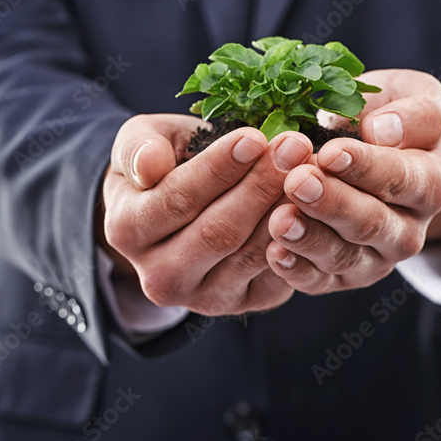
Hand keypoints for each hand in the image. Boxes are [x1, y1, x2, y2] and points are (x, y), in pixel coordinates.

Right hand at [98, 114, 313, 314]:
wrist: (180, 208)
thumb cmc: (164, 163)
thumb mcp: (140, 142)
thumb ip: (138, 148)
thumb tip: (150, 166)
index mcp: (127, 231)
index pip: (177, 200)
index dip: (218, 169)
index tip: (253, 136)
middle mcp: (159, 277)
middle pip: (218, 232)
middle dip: (260, 186)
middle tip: (294, 146)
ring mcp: (203, 298)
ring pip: (251, 255)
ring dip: (286, 209)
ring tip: (309, 167)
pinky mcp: (245, 304)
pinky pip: (277, 275)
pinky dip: (299, 239)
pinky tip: (314, 203)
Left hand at [264, 69, 440, 293]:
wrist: (388, 156)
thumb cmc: (394, 119)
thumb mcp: (415, 98)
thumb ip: (413, 112)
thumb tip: (383, 130)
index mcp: (430, 182)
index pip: (404, 179)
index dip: (367, 168)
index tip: (331, 152)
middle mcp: (408, 229)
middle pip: (373, 224)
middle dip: (333, 204)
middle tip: (298, 182)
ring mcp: (375, 258)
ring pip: (345, 257)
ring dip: (310, 240)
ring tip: (279, 219)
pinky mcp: (342, 277)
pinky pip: (320, 281)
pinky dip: (296, 270)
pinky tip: (273, 252)